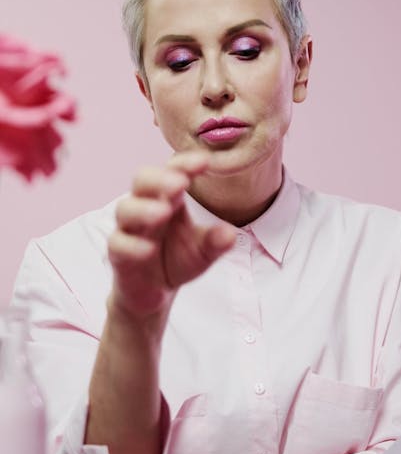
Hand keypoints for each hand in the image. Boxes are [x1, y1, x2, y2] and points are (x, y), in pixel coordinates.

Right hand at [108, 151, 235, 318]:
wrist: (154, 291)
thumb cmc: (177, 259)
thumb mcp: (203, 251)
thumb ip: (216, 242)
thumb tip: (229, 234)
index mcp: (170, 198)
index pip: (173, 171)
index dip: (185, 164)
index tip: (205, 162)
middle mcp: (146, 207)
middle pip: (142, 180)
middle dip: (160, 179)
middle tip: (181, 184)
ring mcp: (130, 229)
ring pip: (125, 209)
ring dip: (144, 208)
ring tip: (164, 212)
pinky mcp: (118, 254)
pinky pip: (118, 244)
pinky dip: (132, 245)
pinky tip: (149, 249)